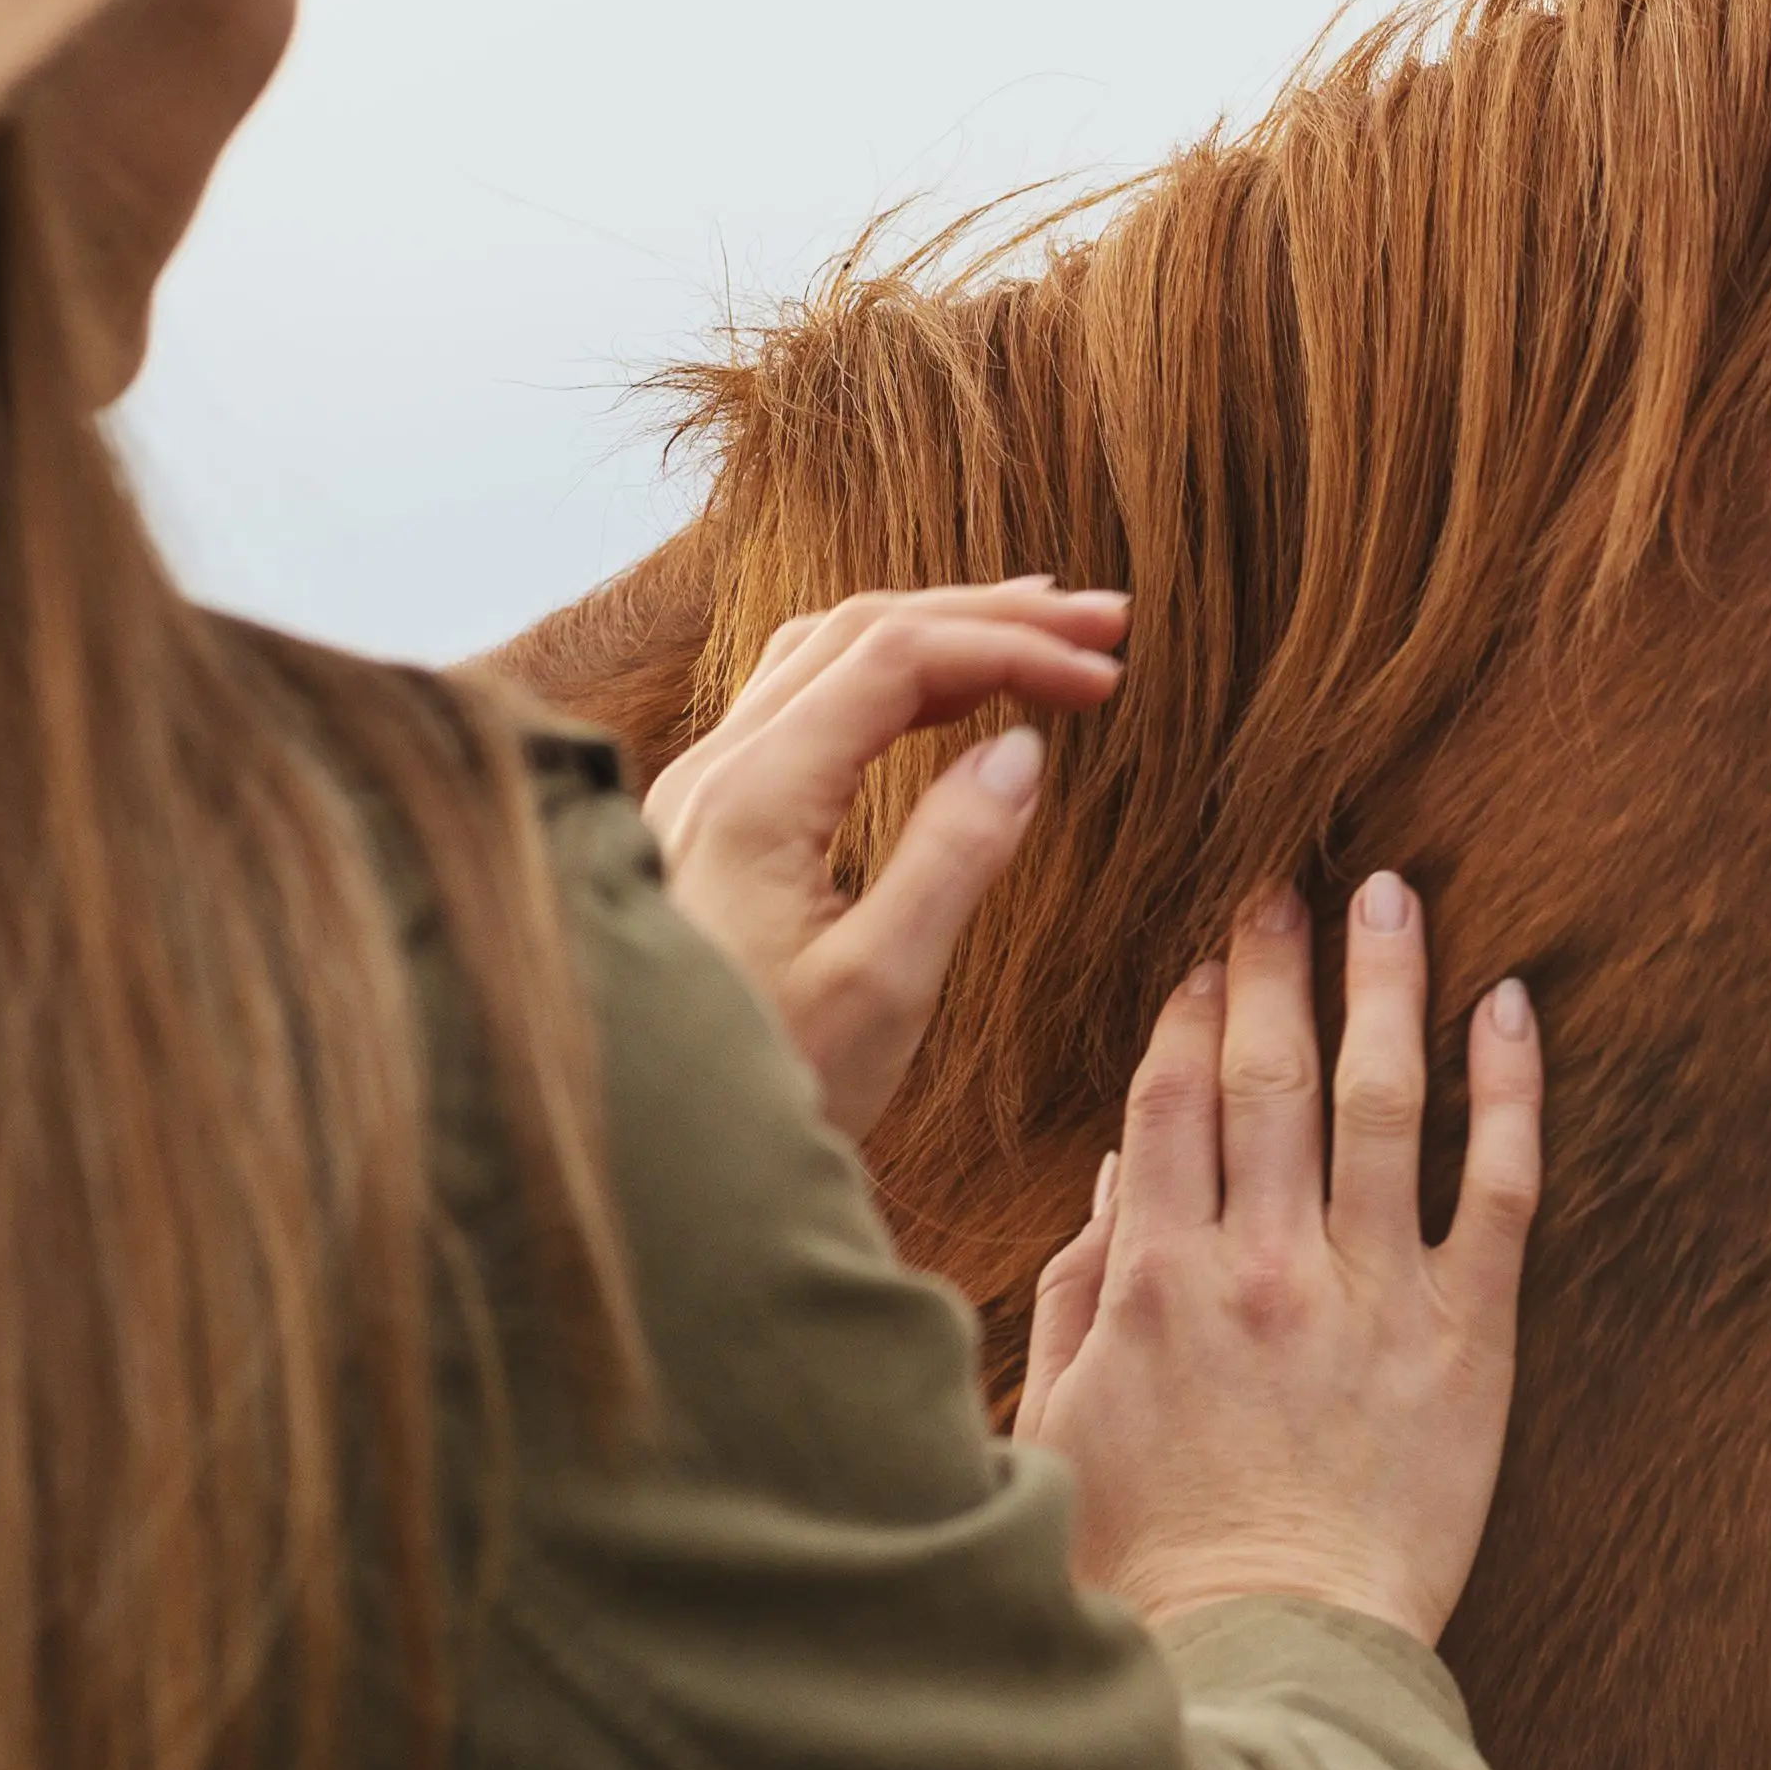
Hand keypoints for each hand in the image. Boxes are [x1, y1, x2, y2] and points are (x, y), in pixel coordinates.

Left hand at [644, 583, 1128, 1141]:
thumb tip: (1023, 750)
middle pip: (860, 631)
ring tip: (1035, 636)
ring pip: (826, 655)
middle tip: (1099, 623)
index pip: (897, 660)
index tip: (1103, 674)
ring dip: (936, 633)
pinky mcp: (713, 820)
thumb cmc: (775, 1082)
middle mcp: (715, 770)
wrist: (667, 1154)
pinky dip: (890, 678)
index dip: (1011, 647)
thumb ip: (956, 856)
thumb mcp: (884, 986)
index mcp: (756, 797)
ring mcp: (704, 790)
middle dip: (987, 616)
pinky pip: (804, 701)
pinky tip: (946, 702)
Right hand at [1016, 876, 1543, 1650]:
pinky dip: (1506, 1088)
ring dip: (1385, 986)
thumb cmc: (1149, 1560)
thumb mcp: (1066, 1422)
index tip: (1200, 947)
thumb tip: (1117, 1176)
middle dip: (1273, 964)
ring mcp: (1372, 1296)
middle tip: (1284, 879)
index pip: (1169, 1099)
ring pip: (1380, 1100)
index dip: (1187, 1009)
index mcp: (1155, 1280)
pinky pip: (1496, 1187)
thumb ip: (1079, 1292)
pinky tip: (1510, 1009)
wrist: (1268, 1655)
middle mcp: (1263, 1266)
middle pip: (1267, 1074)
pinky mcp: (1468, 1340)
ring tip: (1394, 895)